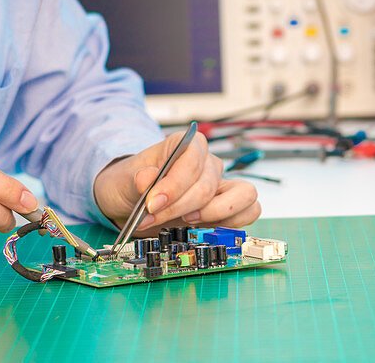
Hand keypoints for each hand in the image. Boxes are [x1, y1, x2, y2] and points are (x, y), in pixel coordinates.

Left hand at [92, 129, 260, 234]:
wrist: (131, 202)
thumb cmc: (131, 185)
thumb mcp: (124, 180)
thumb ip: (135, 179)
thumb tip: (146, 179)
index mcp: (186, 145)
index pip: (193, 161)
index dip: (174, 185)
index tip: (152, 203)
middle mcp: (208, 163)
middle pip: (208, 185)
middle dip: (179, 207)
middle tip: (153, 218)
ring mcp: (221, 185)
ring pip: (244, 194)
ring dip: (215, 213)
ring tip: (187, 221)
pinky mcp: (227, 208)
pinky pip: (250, 211)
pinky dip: (232, 223)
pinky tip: (203, 228)